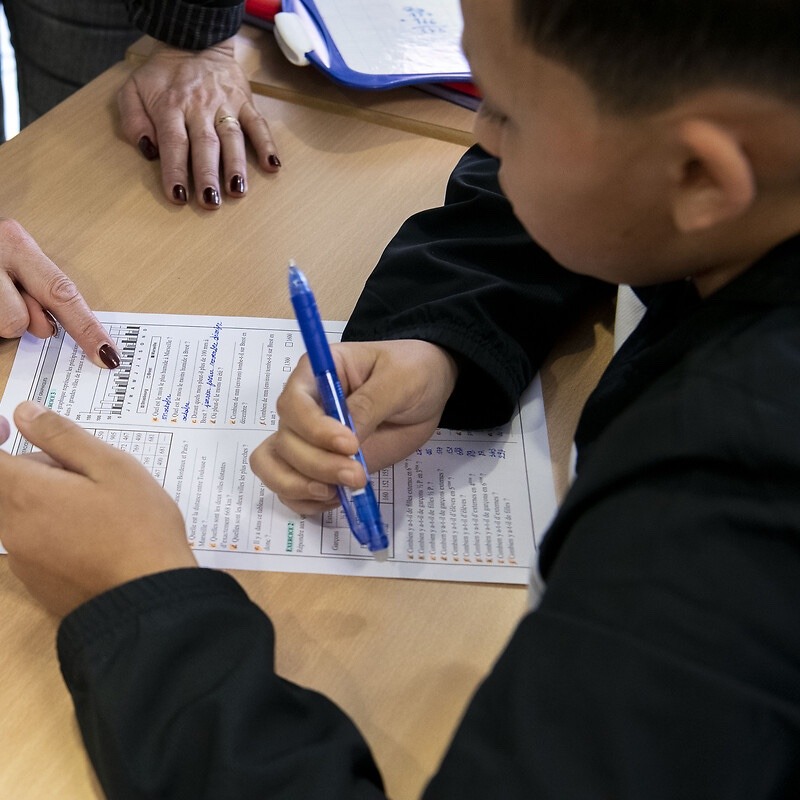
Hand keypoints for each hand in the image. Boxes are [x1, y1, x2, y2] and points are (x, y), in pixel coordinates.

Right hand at [0, 219, 119, 368]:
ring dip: (2, 321)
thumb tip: (49, 328)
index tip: (108, 356)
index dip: (86, 329)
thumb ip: (38, 289)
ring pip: (3, 327)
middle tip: (24, 308)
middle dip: (27, 324)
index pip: (62, 293)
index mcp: (16, 243)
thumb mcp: (16, 257)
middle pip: (19, 320)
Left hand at [0, 403, 195, 617]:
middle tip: (82, 470)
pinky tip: (95, 535)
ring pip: (18, 512)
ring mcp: (22, 558)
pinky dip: (52, 528)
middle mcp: (12, 526)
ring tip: (97, 505)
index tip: (11, 426)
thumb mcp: (112, 467)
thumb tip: (23, 412)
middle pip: (3, 484)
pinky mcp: (36, 581)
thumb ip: (62, 437)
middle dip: (32, 469)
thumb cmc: (139, 526)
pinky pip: (31, 540)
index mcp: (26, 492)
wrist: (148, 597)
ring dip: (44, 499)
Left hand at [118, 38, 280, 208]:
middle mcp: (199, 106)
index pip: (174, 142)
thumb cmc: (164, 74)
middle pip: (205, 145)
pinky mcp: (245, 102)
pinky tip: (272, 166)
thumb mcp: (133, 88)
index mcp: (171, 105)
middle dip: (207, 175)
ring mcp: (225, 104)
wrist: (195, 39)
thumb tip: (147, 149)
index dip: (175, 170)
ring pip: (232, 138)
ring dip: (236, 165)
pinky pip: (258, 124)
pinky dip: (267, 144)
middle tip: (210, 201)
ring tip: (237, 190)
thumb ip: (132, 119)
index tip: (178, 195)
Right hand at [250, 339, 457, 515]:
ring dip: (302, 486)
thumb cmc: (414, 371)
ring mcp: (309, 439)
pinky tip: (336, 499)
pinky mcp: (321, 465)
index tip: (349, 444)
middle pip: (285, 440)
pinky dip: (306, 501)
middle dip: (317, 464)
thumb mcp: (401, 378)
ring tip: (340, 493)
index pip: (293, 403)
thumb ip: (371, 404)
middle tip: (356, 475)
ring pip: (276, 466)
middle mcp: (305, 407)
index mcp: (318, 374)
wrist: (428, 392)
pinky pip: (291, 488)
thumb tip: (347, 438)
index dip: (314, 428)